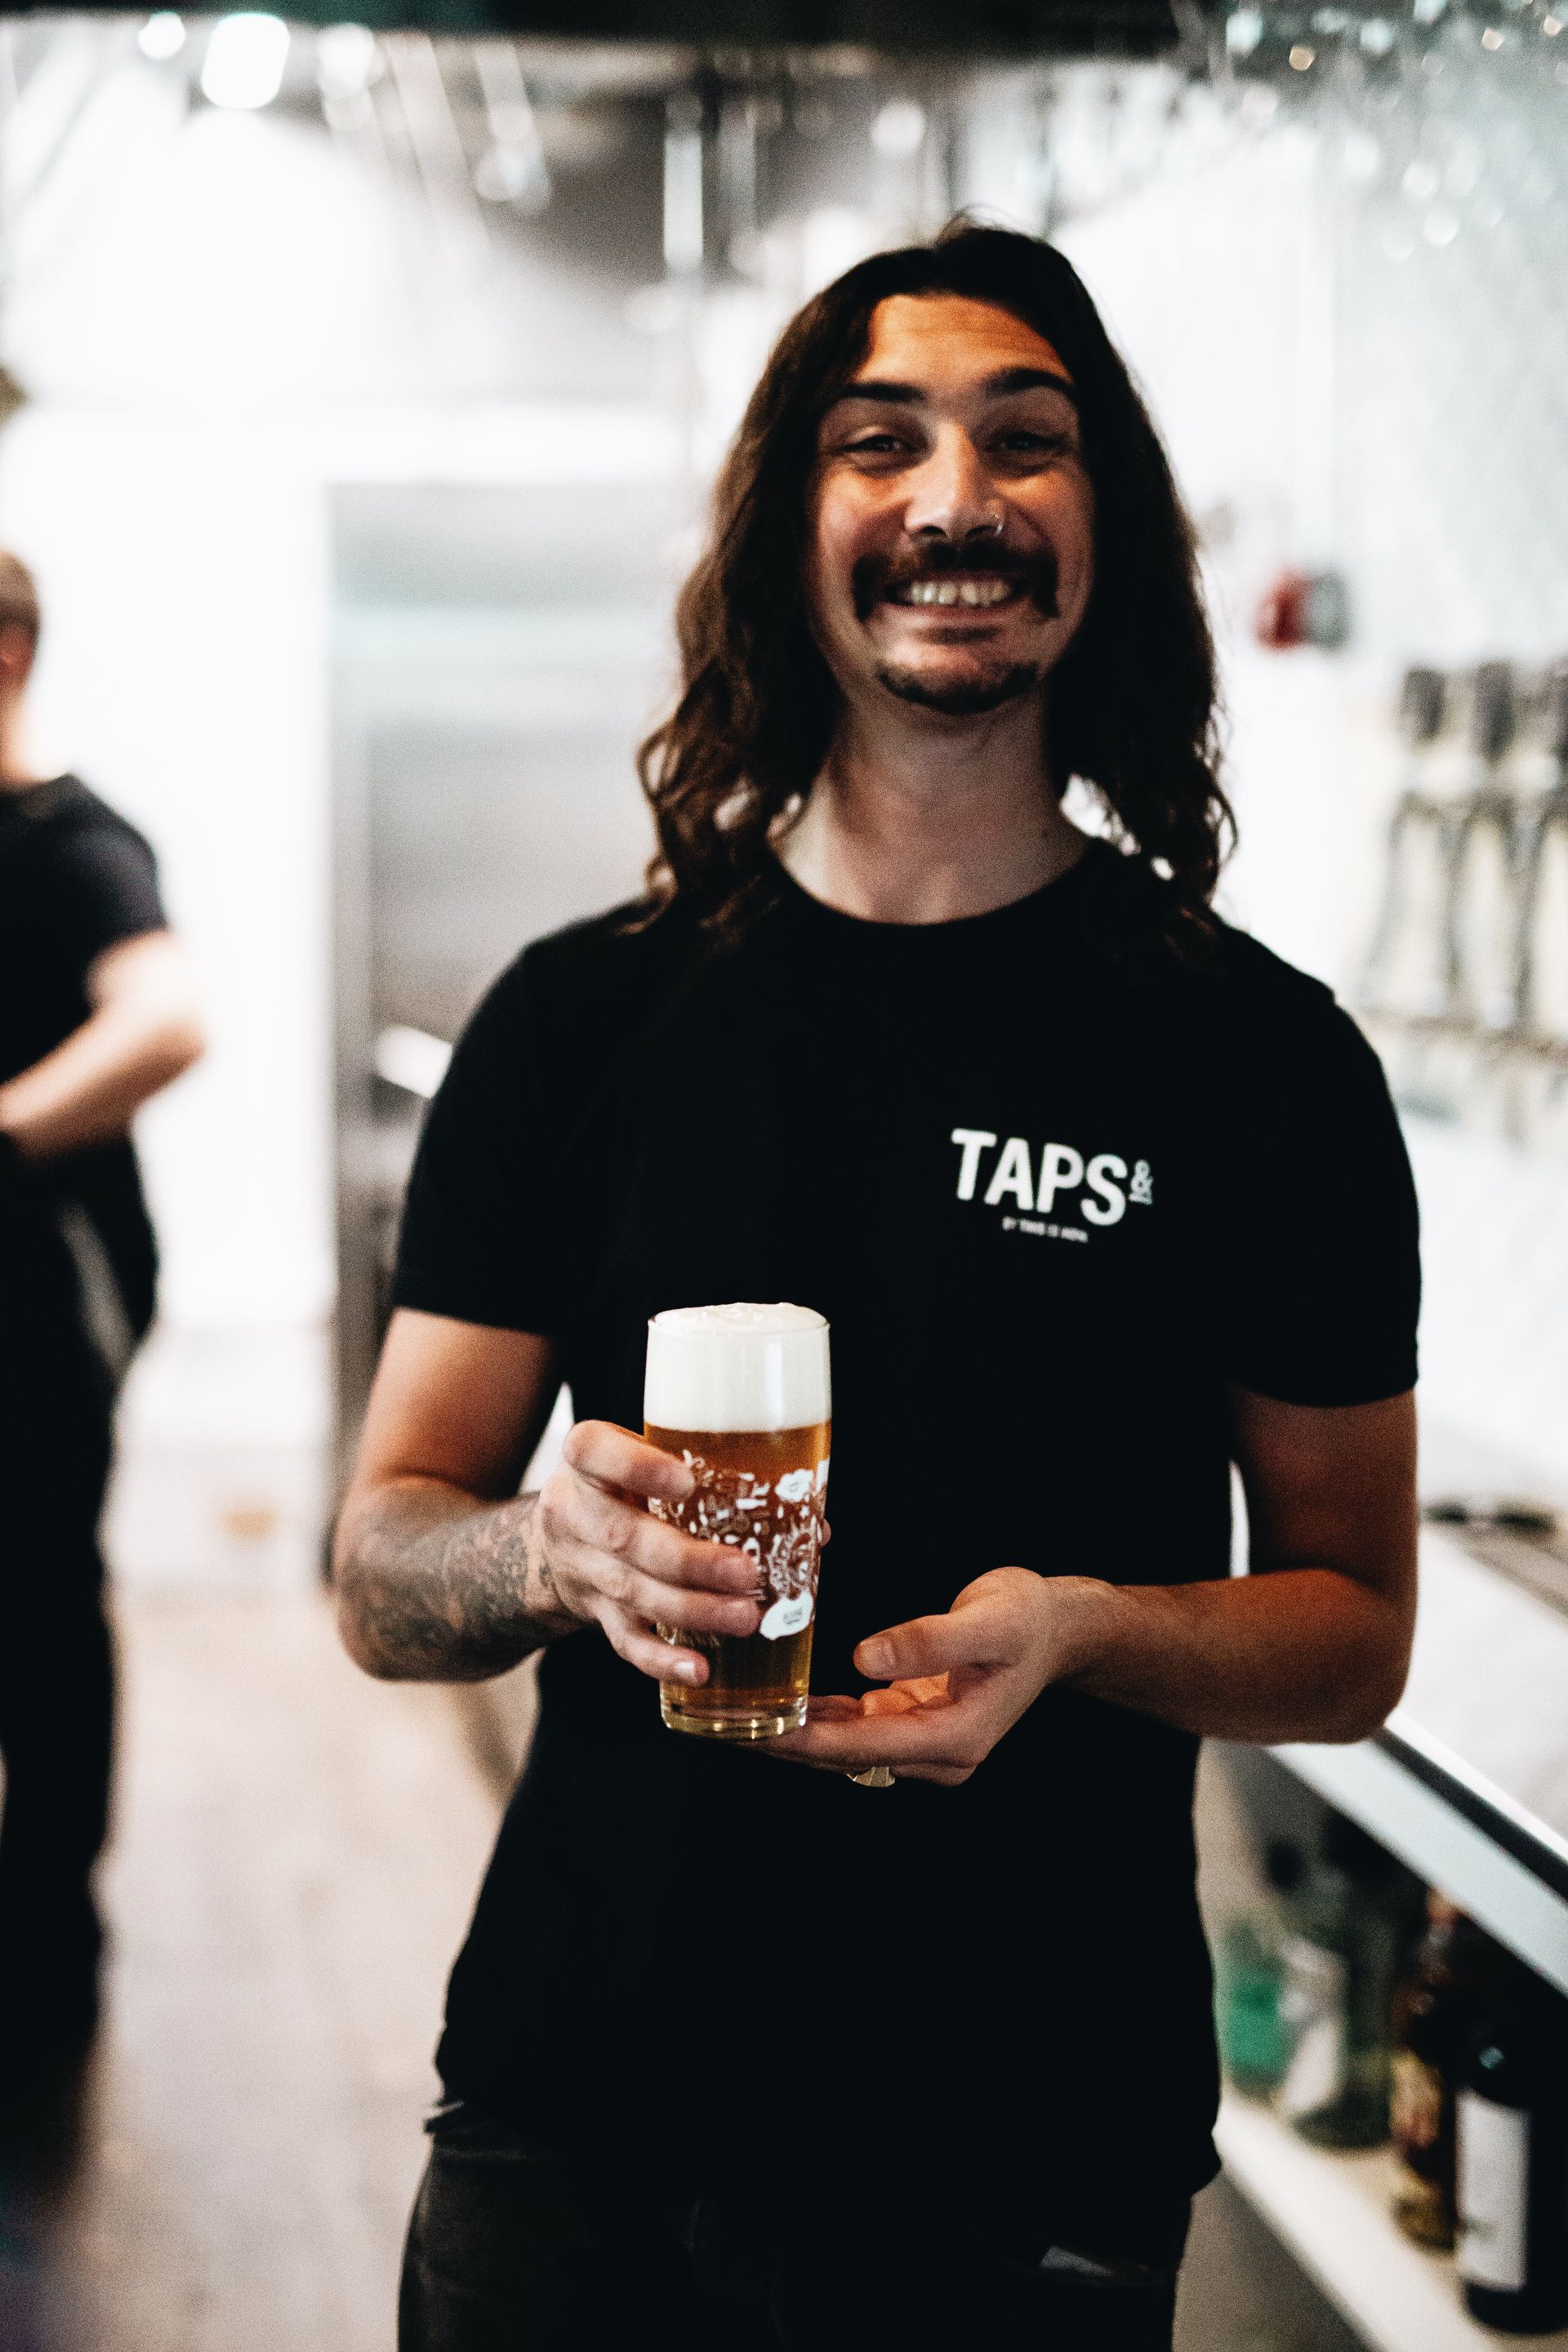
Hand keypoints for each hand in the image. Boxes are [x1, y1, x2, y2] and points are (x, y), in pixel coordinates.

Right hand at [537, 1421, 762, 1685]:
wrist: (561, 1540)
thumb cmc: (628, 1489)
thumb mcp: (649, 1460)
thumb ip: (715, 1478)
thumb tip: (812, 1525)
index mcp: (586, 1459)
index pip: (591, 1449)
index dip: (637, 1467)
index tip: (687, 1481)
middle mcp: (573, 1511)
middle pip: (624, 1537)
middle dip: (689, 1561)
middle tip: (746, 1573)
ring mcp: (581, 1567)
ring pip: (632, 1592)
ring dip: (692, 1609)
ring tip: (745, 1618)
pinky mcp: (594, 1613)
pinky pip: (625, 1641)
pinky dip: (662, 1659)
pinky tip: (699, 1669)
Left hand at [768, 1567, 1103, 1784]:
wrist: (1059, 1628)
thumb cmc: (1028, 1619)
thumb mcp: (986, 1620)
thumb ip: (927, 1642)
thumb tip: (866, 1658)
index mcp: (956, 1738)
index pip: (861, 1745)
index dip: (802, 1739)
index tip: (753, 1729)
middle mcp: (939, 1755)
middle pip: (846, 1756)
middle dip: (784, 1742)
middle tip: (722, 1722)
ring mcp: (928, 1744)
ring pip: (847, 1747)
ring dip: (796, 1734)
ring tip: (737, 1714)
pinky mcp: (919, 1725)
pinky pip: (859, 1729)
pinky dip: (822, 1719)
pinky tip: (785, 1701)